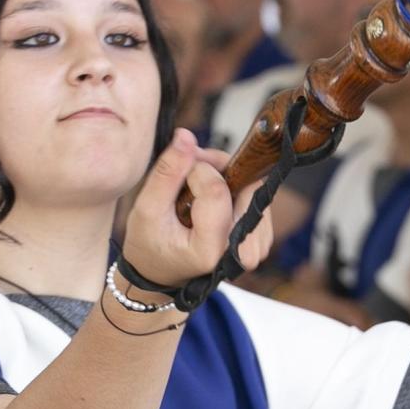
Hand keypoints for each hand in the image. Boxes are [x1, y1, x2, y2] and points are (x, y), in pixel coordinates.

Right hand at [121, 129, 269, 287]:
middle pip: (243, 185)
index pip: (216, 191)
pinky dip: (235, 187)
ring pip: (253, 186)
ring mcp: (257, 247)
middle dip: (217, 167)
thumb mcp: (147, 210)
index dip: (197, 171)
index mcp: (211, 251)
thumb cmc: (151, 245)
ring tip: (196, 185)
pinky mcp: (262, 238)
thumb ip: (167, 173)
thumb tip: (186, 136)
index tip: (180, 172)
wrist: (162, 272)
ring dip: (226, 175)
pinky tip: (211, 195)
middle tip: (190, 169)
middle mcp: (242, 252)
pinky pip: (256, 196)